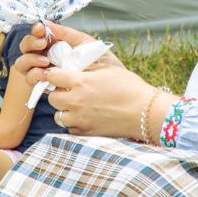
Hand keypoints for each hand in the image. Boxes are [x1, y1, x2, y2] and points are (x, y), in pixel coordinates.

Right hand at [13, 22, 124, 77]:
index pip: (37, 35)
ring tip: (45, 62)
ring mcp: (44, 71)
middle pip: (26, 48)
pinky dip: (34, 75)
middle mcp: (45, 56)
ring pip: (23, 65)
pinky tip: (45, 74)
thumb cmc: (98, 60)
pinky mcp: (46, 86)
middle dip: (31, 43)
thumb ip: (64, 33)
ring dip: (30, 60)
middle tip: (43, 44)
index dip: (35, 31)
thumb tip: (45, 22)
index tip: (41, 29)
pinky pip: (31, 80)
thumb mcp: (83, 42)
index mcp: (54, 44)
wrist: (110, 81)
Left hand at [31, 63, 153, 137]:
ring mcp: (79, 119)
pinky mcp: (85, 133)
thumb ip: (86, 67)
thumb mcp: (107, 68)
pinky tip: (87, 117)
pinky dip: (74, 123)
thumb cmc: (129, 87)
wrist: (145, 113)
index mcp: (80, 82)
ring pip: (58, 115)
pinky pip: (69, 128)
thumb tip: (71, 63)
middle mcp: (75, 101)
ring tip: (79, 106)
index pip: (52, 76)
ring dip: (65, 110)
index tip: (63, 76)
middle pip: (52, 97)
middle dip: (60, 93)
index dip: (57, 75)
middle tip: (72, 91)